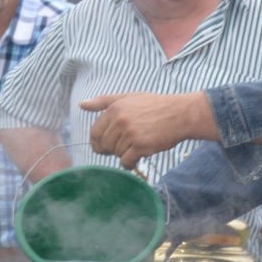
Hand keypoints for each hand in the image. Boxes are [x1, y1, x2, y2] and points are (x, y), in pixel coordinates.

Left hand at [81, 91, 210, 169]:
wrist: (180, 114)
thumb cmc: (155, 106)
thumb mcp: (128, 97)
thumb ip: (103, 101)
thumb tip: (82, 105)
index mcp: (114, 108)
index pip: (95, 132)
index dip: (99, 141)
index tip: (107, 145)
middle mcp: (120, 120)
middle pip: (104, 145)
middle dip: (113, 149)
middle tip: (127, 144)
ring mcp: (130, 133)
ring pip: (116, 154)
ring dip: (125, 154)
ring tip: (138, 145)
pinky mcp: (140, 146)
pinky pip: (126, 162)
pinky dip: (130, 163)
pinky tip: (139, 156)